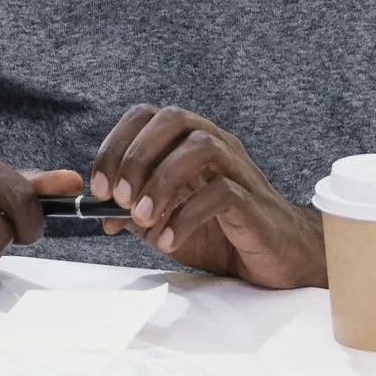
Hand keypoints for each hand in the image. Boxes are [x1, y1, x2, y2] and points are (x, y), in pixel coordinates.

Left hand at [88, 108, 326, 286]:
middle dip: (137, 156)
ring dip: (162, 181)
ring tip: (144, 219)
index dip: (117, 144)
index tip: (98, 186)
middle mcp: (217, 146)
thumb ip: (136, 213)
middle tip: (120, 198)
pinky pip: (222, 193)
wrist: (277, 260)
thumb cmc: (223, 234)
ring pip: (201, 146)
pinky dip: (186, 216)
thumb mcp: (168, 222)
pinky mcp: (254, 202)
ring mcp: (239, 170)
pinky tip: (168, 240)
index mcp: (190, 143)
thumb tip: (101, 213)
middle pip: (174, 119)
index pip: (149, 116)